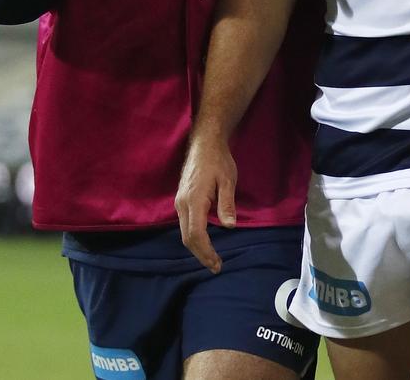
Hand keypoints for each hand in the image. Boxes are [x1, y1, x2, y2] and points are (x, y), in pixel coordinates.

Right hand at [175, 134, 236, 271]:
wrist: (204, 144)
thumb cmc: (218, 161)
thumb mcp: (227, 180)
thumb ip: (227, 204)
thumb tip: (230, 227)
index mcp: (194, 200)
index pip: (196, 234)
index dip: (206, 252)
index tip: (217, 264)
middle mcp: (182, 204)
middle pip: (187, 237)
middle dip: (201, 254)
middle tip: (216, 267)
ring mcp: (180, 202)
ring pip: (184, 232)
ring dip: (197, 247)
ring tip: (212, 258)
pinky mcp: (181, 200)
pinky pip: (184, 224)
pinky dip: (194, 237)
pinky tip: (204, 241)